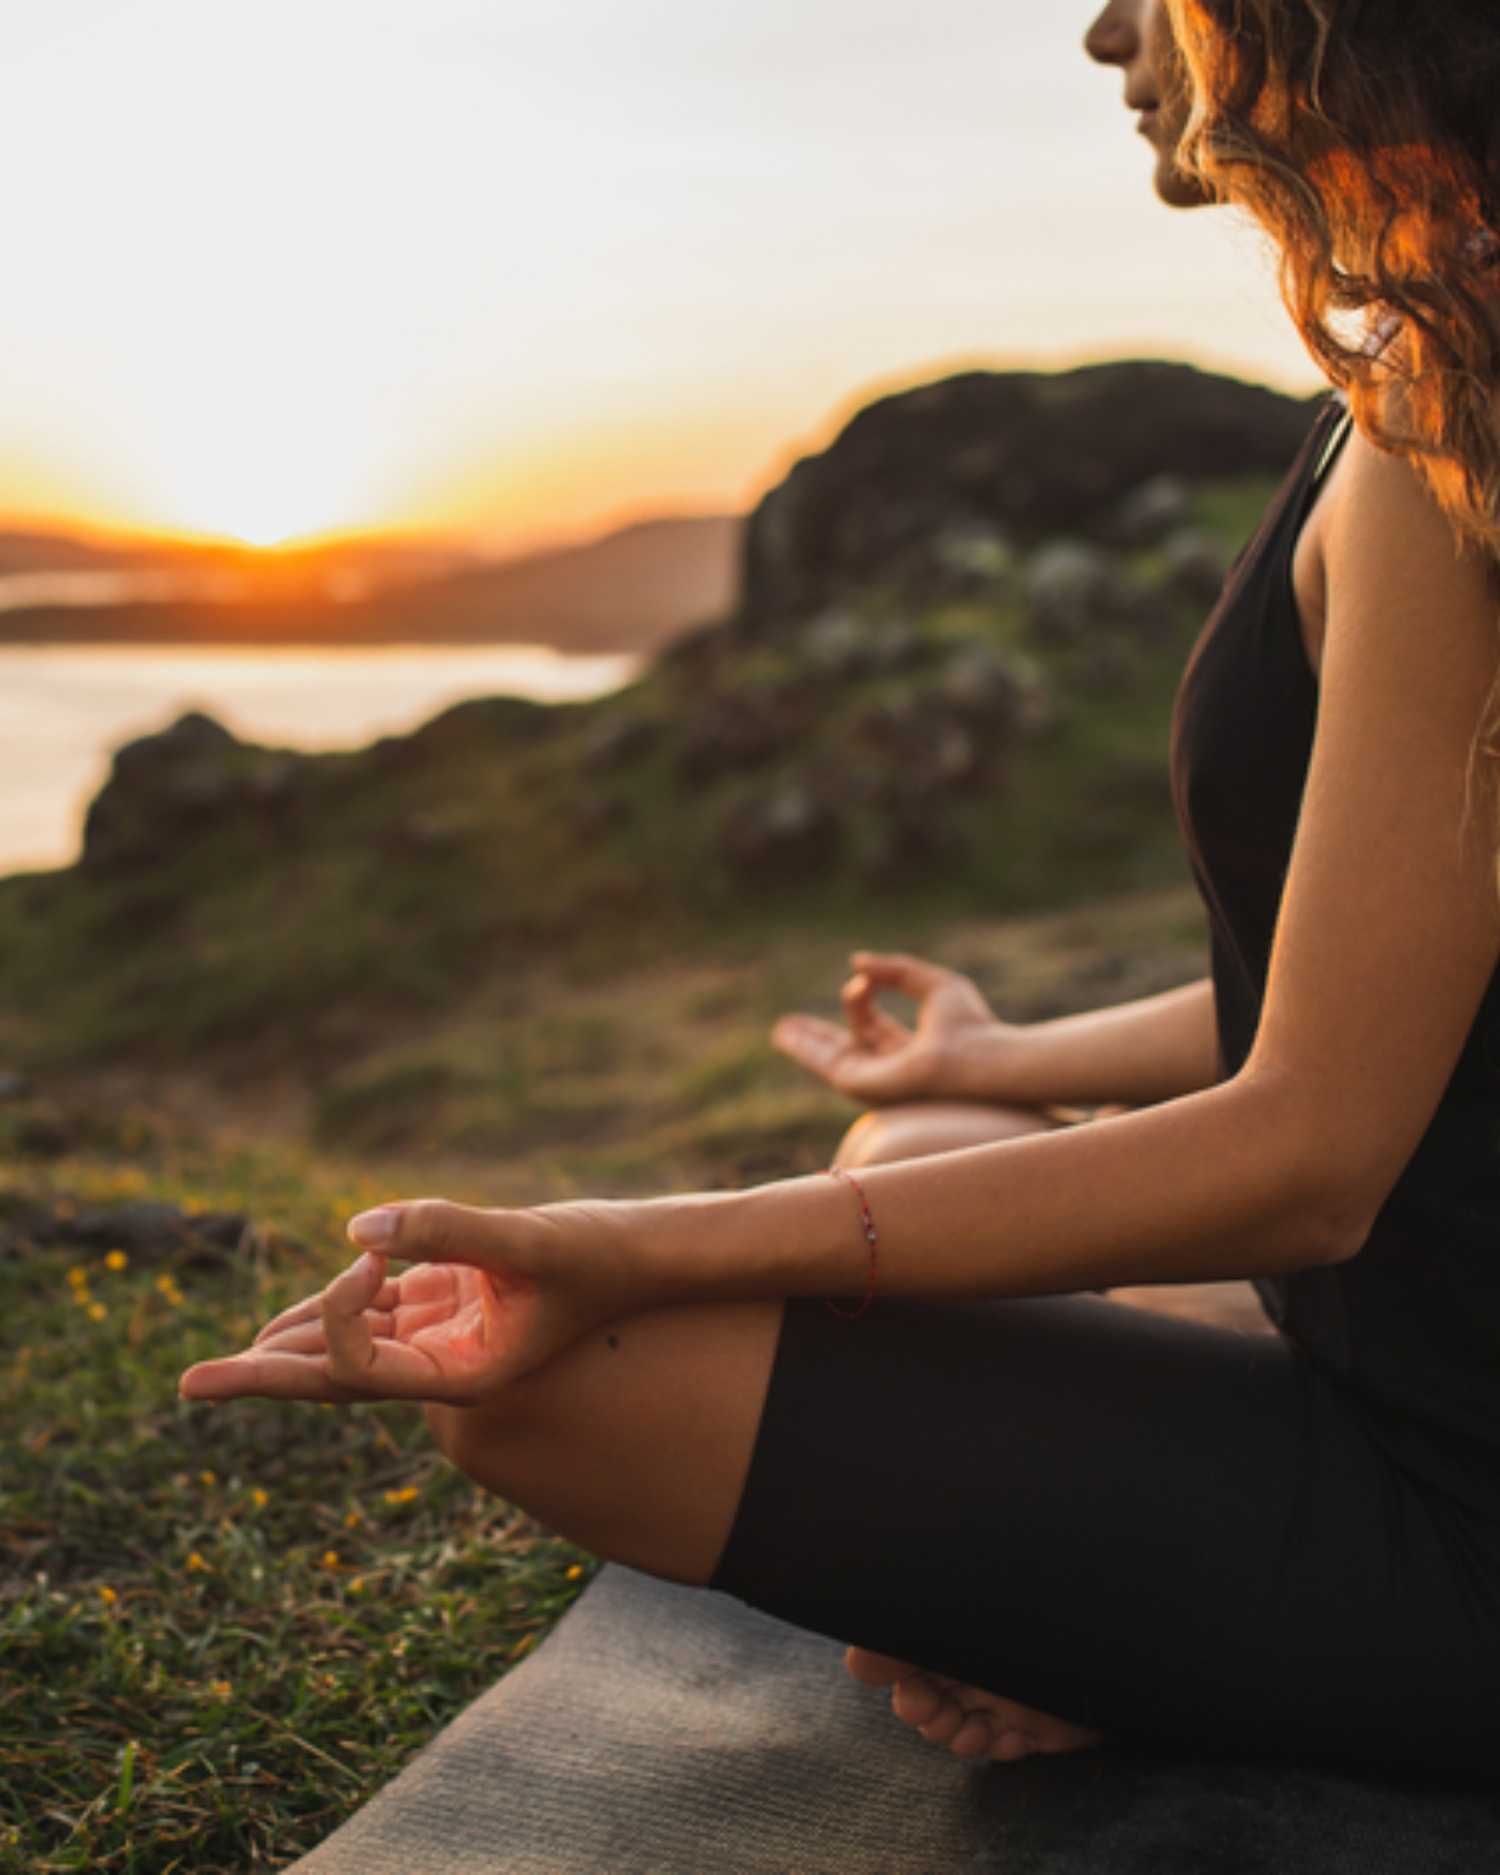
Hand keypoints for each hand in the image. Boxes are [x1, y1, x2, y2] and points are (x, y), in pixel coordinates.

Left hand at [177, 1199, 635, 1406]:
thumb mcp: (528, 1239)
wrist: (645, 1255)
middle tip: (190, 1384)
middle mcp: (447, 1363)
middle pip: (339, 1376)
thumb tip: (359, 1228)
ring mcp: (447, 1332)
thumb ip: (448, 1230)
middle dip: (266, 1375)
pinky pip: (381, 1310)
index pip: (368, 1365)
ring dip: (293, 1343)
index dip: (342, 1317)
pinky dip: (340, 1304)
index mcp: (464, 1375)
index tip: (362, 1259)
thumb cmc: (598, 1255)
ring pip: (354, 1343)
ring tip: (224, 1361)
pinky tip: (301, 1307)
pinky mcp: (453, 1299)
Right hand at [772, 951, 1008, 1103]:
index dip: (861, 997)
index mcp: (911, 1052)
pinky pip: (826, 1064)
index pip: (873, 1026)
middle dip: (819, 1039)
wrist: (978, 1057)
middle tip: (791, 1026)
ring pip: (830, 1060)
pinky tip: (787, 1032)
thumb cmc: (970, 1026)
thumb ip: (895, 970)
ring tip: (780, 1030)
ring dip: (804, 1044)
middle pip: (847, 1051)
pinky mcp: (861, 1085)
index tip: (863, 979)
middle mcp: (891, 1071)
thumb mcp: (932, 985)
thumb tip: (857, 962)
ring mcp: (875, 1081)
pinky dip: (805, 1046)